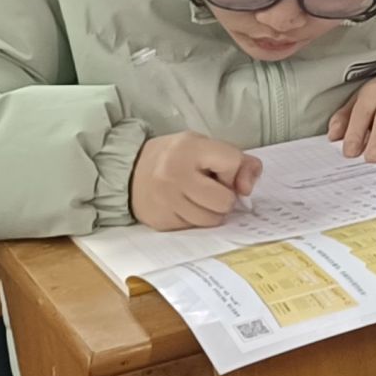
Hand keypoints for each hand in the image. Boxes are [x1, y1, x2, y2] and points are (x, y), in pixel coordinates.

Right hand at [129, 132, 260, 230]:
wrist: (129, 172)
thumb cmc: (176, 157)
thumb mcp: (205, 146)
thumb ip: (238, 161)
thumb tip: (247, 189)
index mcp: (189, 149)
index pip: (233, 164)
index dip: (233, 170)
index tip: (219, 169)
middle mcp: (173, 175)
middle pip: (224, 201)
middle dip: (224, 196)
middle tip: (210, 188)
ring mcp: (165, 201)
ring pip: (211, 220)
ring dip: (211, 212)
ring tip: (197, 198)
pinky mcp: (160, 221)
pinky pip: (194, 229)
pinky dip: (194, 219)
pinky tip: (183, 206)